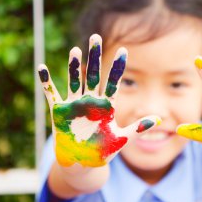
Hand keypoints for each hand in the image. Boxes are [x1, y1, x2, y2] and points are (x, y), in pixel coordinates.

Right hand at [38, 34, 159, 167]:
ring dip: (74, 67)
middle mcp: (91, 102)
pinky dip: (46, 82)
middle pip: (94, 75)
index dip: (118, 67)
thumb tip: (159, 120)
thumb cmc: (102, 151)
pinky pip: (51, 94)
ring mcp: (74, 105)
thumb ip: (138, 128)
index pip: (113, 83)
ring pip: (75, 81)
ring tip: (75, 50)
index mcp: (106, 107)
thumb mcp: (122, 139)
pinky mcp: (59, 112)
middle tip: (96, 37)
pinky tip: (42, 68)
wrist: (82, 164)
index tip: (124, 50)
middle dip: (95, 57)